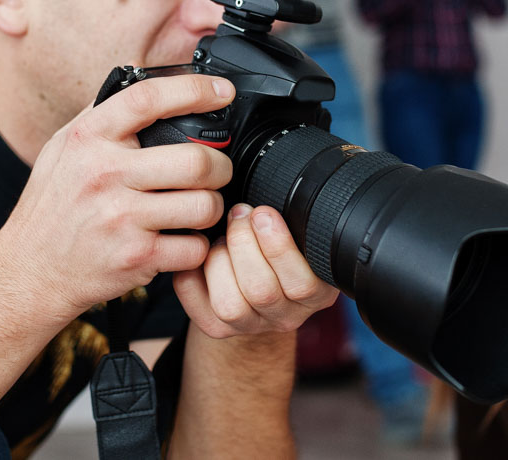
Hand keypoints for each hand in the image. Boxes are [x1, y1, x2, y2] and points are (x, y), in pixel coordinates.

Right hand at [0, 75, 235, 315]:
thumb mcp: (62, 148)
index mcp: (88, 139)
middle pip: (195, 160)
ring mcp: (121, 217)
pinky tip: (183, 240)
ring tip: (199, 208)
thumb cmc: (50, 208)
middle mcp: (104, 174)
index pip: (148, 98)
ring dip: (212, 208)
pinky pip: (194, 247)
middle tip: (218, 171)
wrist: (30, 270)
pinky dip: (198, 247)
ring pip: (203, 205)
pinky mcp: (135, 256)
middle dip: (221, 166)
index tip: (220, 92)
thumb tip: (140, 70)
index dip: (194, 89)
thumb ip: (101, 111)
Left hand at [173, 204, 339, 338]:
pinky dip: (191, 273)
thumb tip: (276, 177)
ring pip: (230, 304)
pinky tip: (201, 252)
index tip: (264, 212)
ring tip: (221, 236)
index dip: (279, 246)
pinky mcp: (218, 329)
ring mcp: (250, 325)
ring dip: (220, 259)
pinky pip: (198, 304)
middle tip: (239, 213)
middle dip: (244, 243)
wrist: (258, 286)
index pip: (304, 283)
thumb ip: (295, 217)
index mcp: (316, 292)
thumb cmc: (278, 246)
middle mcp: (286, 316)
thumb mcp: (299, 231)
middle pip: (262, 291)